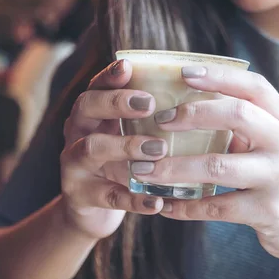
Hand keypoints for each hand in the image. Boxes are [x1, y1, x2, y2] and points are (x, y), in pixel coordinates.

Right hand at [60, 60, 166, 239]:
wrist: (92, 211)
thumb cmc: (120, 165)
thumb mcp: (128, 137)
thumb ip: (149, 118)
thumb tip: (204, 94)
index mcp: (91, 113)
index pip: (96, 85)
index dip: (110, 75)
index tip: (129, 66)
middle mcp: (77, 133)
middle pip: (86, 106)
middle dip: (116, 102)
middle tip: (150, 103)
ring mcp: (74, 165)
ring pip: (92, 148)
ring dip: (126, 146)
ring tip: (159, 149)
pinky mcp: (81, 197)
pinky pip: (108, 197)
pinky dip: (133, 200)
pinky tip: (157, 201)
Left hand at [133, 64, 278, 263]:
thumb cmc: (277, 177)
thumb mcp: (271, 144)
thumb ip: (242, 124)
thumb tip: (183, 103)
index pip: (254, 87)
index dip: (219, 76)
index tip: (183, 73)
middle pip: (237, 115)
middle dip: (192, 114)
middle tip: (159, 121)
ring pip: (218, 165)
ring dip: (174, 167)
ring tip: (143, 169)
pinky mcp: (268, 211)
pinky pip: (216, 207)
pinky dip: (185, 206)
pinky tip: (164, 205)